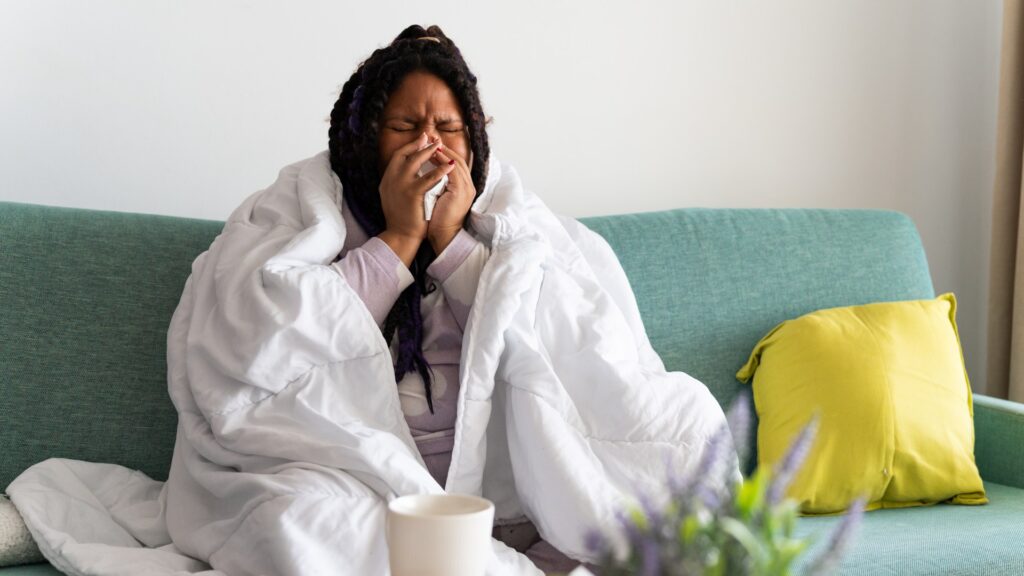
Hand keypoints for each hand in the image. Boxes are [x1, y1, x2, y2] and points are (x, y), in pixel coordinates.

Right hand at [377, 132, 456, 264]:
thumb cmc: (400, 218)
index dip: (410, 146)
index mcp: (387, 179)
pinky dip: (439, 170)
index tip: (421, 139)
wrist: (400, 235)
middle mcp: (391, 179)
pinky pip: (428, 178)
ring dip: (429, 152)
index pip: (397, 156)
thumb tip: (405, 170)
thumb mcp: (392, 196)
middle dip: (419, 144)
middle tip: (431, 138)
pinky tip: (448, 166)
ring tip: (440, 146)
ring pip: (415, 161)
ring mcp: (400, 185)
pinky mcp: (412, 193)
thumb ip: (397, 182)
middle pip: (404, 153)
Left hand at [426, 144, 474, 253]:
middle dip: (444, 147)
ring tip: (430, 143)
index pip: (455, 164)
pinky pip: (453, 171)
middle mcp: (468, 186)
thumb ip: (437, 185)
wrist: (444, 237)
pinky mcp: (461, 191)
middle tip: (430, 137)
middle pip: (458, 159)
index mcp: (463, 187)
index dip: (444, 152)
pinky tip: (432, 155)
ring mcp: (466, 188)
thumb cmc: (438, 221)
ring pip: (456, 162)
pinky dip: (442, 161)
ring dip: (443, 151)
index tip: (430, 144)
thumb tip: (425, 174)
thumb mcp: (438, 198)